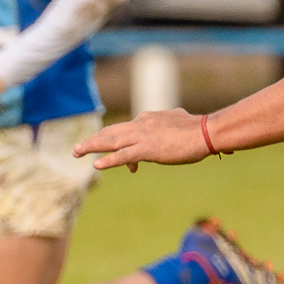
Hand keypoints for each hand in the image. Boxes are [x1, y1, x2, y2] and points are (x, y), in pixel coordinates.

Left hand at [76, 108, 215, 173]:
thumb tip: (165, 132)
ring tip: (76, 153)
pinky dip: (109, 160)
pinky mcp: (148, 149)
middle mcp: (141, 125)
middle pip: (110, 132)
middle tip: (76, 149)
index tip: (110, 155)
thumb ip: (167, 125)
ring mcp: (143, 137)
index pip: (124, 130)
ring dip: (92, 147)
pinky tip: (96, 165)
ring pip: (111, 141)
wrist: (206, 132)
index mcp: (147, 119)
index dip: (113, 142)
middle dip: (92, 141)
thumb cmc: (196, 130)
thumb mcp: (177, 123)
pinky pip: (123, 156)